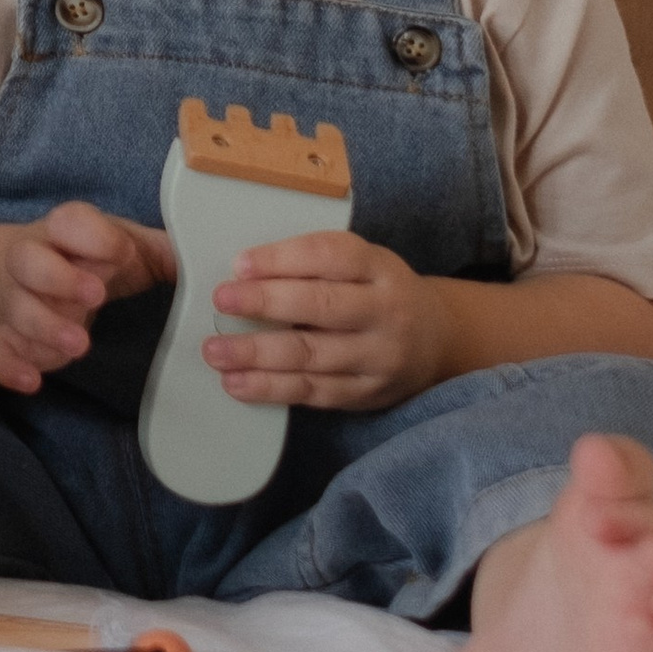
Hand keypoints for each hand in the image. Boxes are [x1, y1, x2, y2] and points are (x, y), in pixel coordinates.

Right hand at [0, 204, 175, 394]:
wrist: (31, 273)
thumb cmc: (91, 258)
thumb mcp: (130, 249)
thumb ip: (167, 254)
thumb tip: (212, 262)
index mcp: (66, 231)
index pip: (68, 220)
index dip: (91, 235)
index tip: (120, 252)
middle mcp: (33, 259)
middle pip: (26, 259)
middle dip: (59, 279)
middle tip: (96, 298)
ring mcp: (14, 298)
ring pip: (14, 307)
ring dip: (43, 327)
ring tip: (79, 347)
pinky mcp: (5, 334)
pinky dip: (8, 366)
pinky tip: (33, 381)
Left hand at [206, 230, 449, 411]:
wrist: (437, 341)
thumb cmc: (378, 292)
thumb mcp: (362, 263)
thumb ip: (314, 263)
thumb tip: (243, 270)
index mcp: (379, 267)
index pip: (330, 256)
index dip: (283, 259)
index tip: (240, 264)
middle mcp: (385, 312)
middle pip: (321, 306)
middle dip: (265, 302)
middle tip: (221, 300)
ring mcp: (378, 358)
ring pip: (312, 356)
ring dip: (257, 354)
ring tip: (215, 350)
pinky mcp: (366, 394)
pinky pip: (313, 393)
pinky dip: (271, 389)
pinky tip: (237, 383)